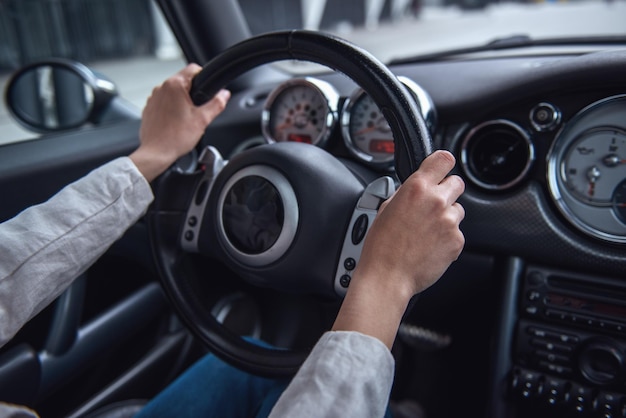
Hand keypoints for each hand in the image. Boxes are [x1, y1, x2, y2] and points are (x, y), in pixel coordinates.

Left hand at [130, 64, 230, 180]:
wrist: (156, 153)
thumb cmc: (176, 138)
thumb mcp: (203, 120)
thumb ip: (217, 104)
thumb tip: (225, 94)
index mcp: (175, 85)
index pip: (193, 69)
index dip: (204, 77)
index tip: (208, 89)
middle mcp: (161, 88)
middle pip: (183, 80)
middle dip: (193, 92)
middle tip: (198, 110)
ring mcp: (153, 97)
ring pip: (173, 92)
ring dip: (181, 100)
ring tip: (186, 118)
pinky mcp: (149, 107)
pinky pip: (163, 102)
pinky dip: (171, 108)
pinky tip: (175, 122)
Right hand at [358, 149, 464, 296]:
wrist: (387, 276)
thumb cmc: (381, 246)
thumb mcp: (386, 208)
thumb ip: (406, 193)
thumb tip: (415, 189)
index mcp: (416, 188)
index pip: (443, 159)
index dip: (442, 164)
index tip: (441, 170)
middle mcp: (436, 201)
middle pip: (457, 183)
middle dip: (446, 191)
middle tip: (433, 205)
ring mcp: (449, 221)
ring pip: (458, 209)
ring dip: (447, 216)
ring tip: (427, 231)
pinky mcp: (457, 241)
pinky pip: (457, 232)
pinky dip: (447, 238)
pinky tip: (430, 246)